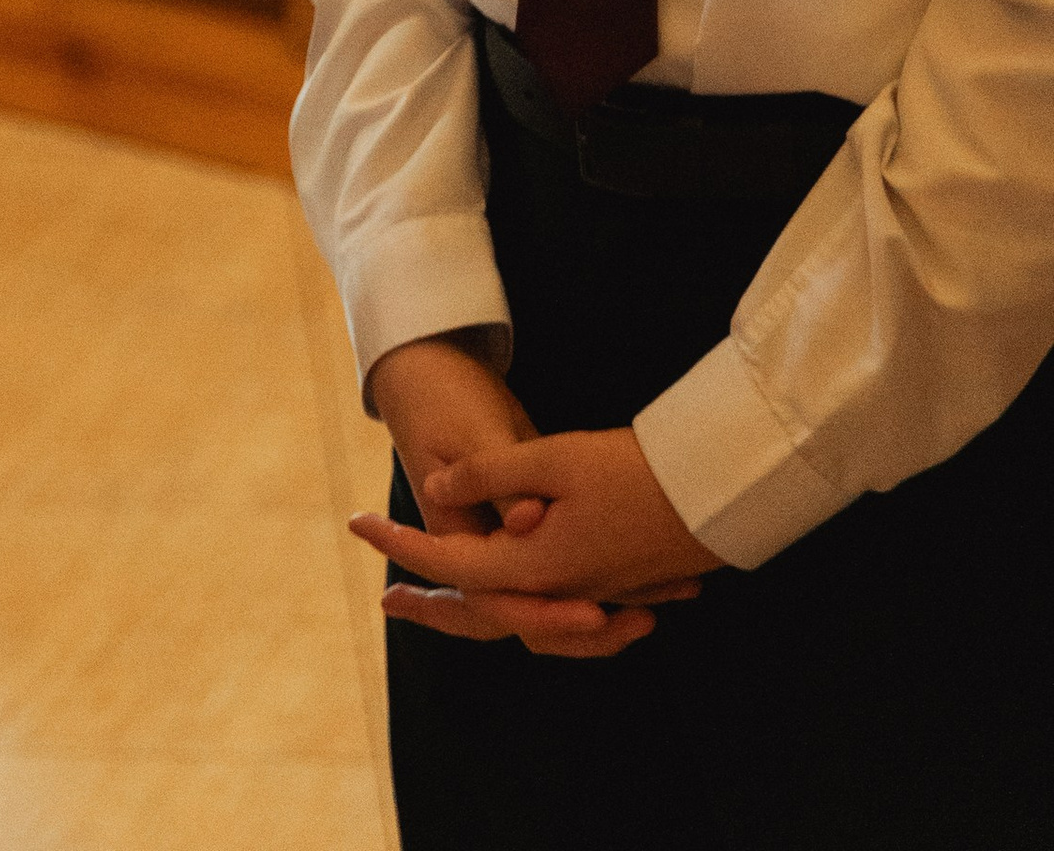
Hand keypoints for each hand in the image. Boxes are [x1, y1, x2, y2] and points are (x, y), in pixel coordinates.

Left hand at [355, 367, 719, 659]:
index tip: (357, 525)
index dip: (400, 543)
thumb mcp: (550, 456)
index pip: (451, 561)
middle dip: (433, 605)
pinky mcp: (613, 584)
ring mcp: (590, 591)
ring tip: (439, 600)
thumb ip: (489, 476)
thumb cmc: (631, 469)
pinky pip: (556, 609)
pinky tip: (512, 591)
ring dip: (475, 611)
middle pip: (481, 610)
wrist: (713, 490)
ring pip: (519, 614)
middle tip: (389, 599)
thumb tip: (436, 487)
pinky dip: (525, 608)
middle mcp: (559, 588)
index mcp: (535, 563)